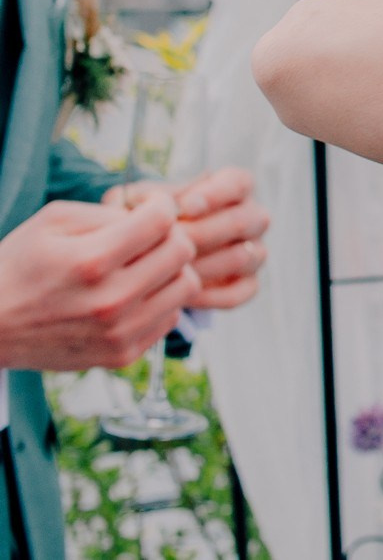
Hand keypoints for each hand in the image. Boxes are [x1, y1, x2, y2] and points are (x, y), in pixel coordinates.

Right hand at [0, 197, 199, 369]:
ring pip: (186, 285)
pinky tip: (132, 294)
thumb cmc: (18, 268)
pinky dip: (160, 300)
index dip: (160, 205)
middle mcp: (110, 300)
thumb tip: (154, 214)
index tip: (150, 207)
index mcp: (91, 261)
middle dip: (170, 234)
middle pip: (183, 251)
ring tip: (142, 265)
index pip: (163, 220)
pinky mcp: (122, 355)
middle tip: (148, 236)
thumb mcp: (52, 222)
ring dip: (171, 269)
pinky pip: (171, 317)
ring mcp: (119, 332)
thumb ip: (107, 212)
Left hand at [104, 168, 268, 310]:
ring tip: (171, 271)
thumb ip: (139, 199)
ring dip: (205, 265)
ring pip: (243, 257)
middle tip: (172, 244)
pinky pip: (240, 292)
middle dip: (206, 233)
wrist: (151, 258)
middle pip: (246, 220)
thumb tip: (143, 205)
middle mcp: (251, 217)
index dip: (216, 194)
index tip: (185, 207)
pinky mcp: (248, 284)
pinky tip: (180, 294)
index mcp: (232, 188)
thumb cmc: (148, 222)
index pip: (239, 183)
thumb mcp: (138, 203)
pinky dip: (210, 296)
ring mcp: (253, 251)